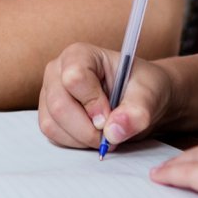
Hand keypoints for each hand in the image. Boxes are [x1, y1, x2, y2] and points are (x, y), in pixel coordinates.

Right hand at [37, 42, 172, 149]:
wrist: (139, 99)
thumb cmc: (142, 88)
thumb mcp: (148, 95)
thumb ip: (136, 112)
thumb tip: (113, 132)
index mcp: (80, 54)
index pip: (74, 78)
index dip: (93, 103)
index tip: (111, 116)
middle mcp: (58, 71)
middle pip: (59, 105)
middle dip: (87, 129)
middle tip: (111, 133)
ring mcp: (49, 93)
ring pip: (52, 124)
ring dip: (81, 138)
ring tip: (104, 132)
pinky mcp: (48, 114)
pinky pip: (53, 136)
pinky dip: (75, 143)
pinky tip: (92, 135)